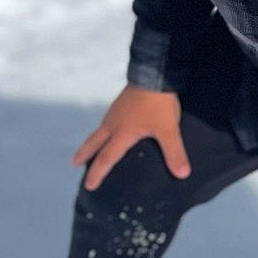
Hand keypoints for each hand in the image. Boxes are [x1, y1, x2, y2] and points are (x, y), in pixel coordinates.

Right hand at [72, 86, 190, 190]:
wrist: (155, 72)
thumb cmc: (158, 103)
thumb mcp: (168, 130)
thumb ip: (174, 152)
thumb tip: (182, 174)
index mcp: (121, 133)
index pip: (106, 158)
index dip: (97, 173)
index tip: (89, 186)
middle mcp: (113, 123)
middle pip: (93, 142)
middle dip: (84, 154)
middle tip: (74, 163)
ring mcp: (116, 111)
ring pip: (99, 130)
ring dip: (93, 141)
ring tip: (91, 148)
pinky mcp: (121, 101)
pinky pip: (107, 120)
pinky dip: (104, 129)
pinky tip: (111, 127)